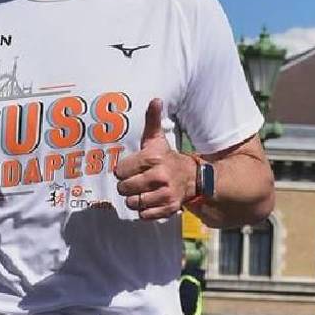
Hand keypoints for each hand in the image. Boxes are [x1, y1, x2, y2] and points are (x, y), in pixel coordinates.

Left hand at [114, 99, 195, 220]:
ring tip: (142, 191)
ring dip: (134, 198)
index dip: (123, 171)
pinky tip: (150, 200)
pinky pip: (143, 215)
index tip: (131, 169)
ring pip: (133, 203)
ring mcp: (164, 194)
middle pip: (124, 188)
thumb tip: (156, 99)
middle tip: (135, 181)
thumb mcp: (157, 139)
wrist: (194, 178)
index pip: (121, 171)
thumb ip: (153, 120)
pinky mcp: (168, 209)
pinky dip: (144, 210)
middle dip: (127, 186)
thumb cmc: (167, 157)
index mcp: (153, 159)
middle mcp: (159, 177)